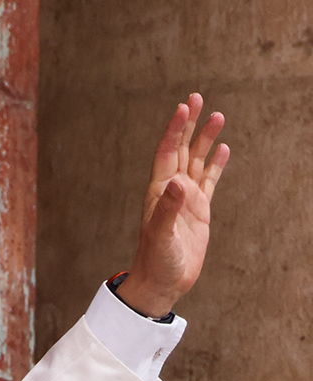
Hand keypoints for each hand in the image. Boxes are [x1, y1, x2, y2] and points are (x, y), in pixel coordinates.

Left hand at [116, 93, 230, 317]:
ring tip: (218, 116)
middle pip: (181, 150)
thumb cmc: (156, 261)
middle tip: (197, 97)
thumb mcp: (161, 236)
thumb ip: (167, 209)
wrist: (162, 282)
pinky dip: (216, 164)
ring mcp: (186, 199)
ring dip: (205, 140)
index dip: (174, 130)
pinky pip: (209, 181)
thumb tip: (177, 183)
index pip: (167, 153)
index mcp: (159, 192)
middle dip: (188, 125)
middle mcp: (171, 191)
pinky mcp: (199, 211)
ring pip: (197, 162)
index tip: (184, 108)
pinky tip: (223, 149)